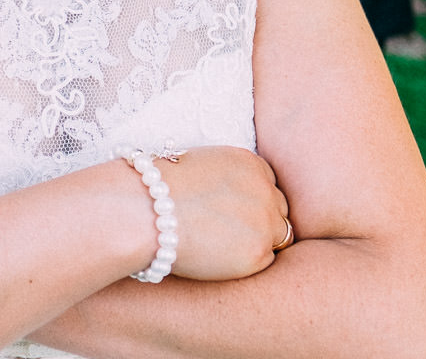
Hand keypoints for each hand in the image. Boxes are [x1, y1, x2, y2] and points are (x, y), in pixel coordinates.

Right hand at [138, 146, 289, 281]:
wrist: (146, 210)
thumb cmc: (160, 188)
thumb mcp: (201, 164)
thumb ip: (225, 177)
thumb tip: (227, 196)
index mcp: (250, 162)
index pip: (268, 184)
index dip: (252, 200)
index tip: (232, 211)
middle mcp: (265, 188)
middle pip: (278, 209)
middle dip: (260, 221)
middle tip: (228, 233)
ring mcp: (265, 220)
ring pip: (278, 236)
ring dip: (258, 241)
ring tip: (224, 246)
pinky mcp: (258, 252)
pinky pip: (266, 261)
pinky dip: (247, 263)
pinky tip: (219, 258)